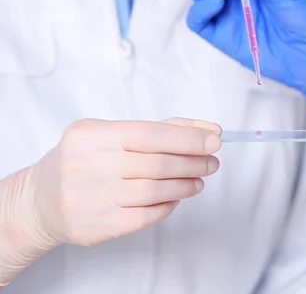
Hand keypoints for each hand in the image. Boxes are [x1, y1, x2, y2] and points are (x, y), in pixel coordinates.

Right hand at [18, 118, 221, 248]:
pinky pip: (144, 216)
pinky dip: (167, 205)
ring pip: (154, 192)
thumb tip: (210, 128)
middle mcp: (88, 165)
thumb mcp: (113, 134)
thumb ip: (162, 129)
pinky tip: (176, 197)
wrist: (40, 200)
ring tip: (198, 181)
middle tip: (212, 163)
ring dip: (185, 185)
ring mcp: (90, 198)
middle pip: (157, 164)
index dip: (188, 138)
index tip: (215, 140)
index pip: (151, 134)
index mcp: (93, 135)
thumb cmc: (85, 160)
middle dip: (193, 162)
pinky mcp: (94, 227)